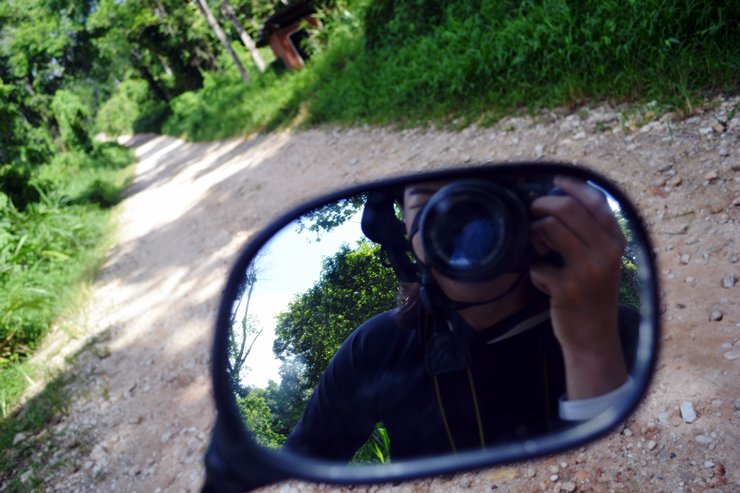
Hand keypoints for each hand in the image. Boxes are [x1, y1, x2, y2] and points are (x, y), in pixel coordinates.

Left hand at [529, 176, 627, 398]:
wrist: (594, 339)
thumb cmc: (593, 296)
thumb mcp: (602, 262)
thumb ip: (589, 235)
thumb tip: (558, 203)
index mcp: (617, 242)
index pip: (596, 201)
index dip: (573, 186)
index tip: (556, 181)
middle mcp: (607, 251)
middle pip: (565, 208)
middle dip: (541, 206)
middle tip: (533, 216)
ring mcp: (588, 269)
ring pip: (547, 227)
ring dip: (535, 236)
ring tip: (540, 251)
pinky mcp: (568, 287)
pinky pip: (537, 265)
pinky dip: (535, 273)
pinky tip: (545, 284)